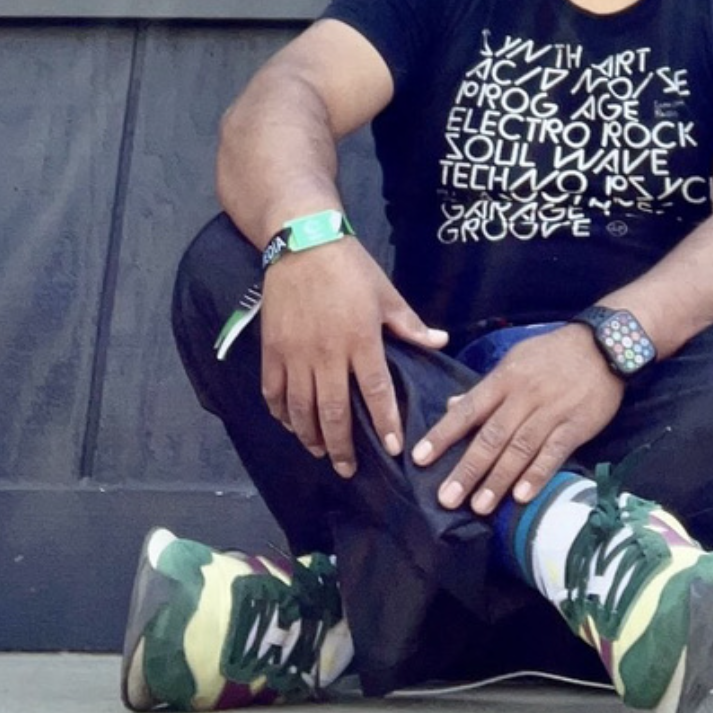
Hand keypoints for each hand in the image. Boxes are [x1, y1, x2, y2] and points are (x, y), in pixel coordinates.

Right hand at [260, 239, 447, 476]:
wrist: (301, 243)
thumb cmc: (350, 267)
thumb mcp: (386, 293)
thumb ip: (410, 325)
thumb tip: (440, 342)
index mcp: (361, 340)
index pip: (375, 392)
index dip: (385, 422)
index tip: (393, 447)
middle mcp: (327, 354)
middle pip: (333, 412)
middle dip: (342, 446)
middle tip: (348, 469)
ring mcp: (295, 354)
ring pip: (300, 409)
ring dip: (310, 436)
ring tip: (321, 452)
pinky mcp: (272, 349)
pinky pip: (273, 391)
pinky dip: (281, 414)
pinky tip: (290, 425)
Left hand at [411, 325, 623, 514]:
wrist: (604, 344)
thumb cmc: (553, 352)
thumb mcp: (514, 359)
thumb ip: (485, 387)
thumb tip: (451, 405)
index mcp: (504, 379)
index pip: (468, 410)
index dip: (443, 435)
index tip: (420, 458)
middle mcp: (523, 397)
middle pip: (491, 437)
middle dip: (467, 469)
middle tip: (446, 498)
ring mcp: (550, 412)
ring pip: (519, 449)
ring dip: (498, 480)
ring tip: (479, 507)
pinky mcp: (576, 425)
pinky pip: (554, 453)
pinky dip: (537, 475)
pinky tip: (522, 496)